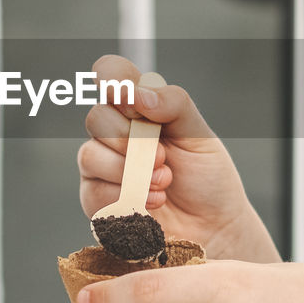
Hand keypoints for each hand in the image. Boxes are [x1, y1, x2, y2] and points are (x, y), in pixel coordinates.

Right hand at [78, 55, 278, 261]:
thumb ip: (173, 104)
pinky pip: (93, 191)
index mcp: (140, 108)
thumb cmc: (207, 179)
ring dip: (130, 172)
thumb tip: (138, 94)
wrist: (214, 227)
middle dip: (130, 139)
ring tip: (163, 183)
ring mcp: (103, 167)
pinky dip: (127, 197)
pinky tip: (153, 203)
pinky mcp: (98, 201)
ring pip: (89, 155)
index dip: (111, 76)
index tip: (126, 92)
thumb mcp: (200, 134)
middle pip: (97, 118)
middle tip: (162, 157)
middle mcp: (116, 134)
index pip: (111, 75)